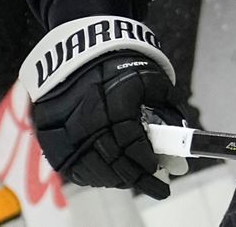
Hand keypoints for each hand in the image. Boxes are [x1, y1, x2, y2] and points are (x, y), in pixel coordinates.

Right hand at [31, 52, 187, 198]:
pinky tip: (106, 175)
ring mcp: (67, 131)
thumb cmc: (122, 62)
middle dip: (138, 178)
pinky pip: (71, 165)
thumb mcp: (152, 79)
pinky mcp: (51, 135)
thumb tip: (183, 132)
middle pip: (114, 163)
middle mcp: (89, 123)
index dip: (149, 163)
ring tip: (133, 180)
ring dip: (115, 179)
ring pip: (92, 169)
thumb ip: (169, 106)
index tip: (163, 174)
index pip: (134, 147)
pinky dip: (90, 174)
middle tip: (155, 187)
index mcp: (116, 109)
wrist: (81, 49)